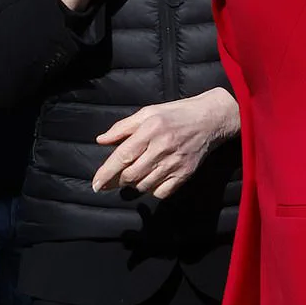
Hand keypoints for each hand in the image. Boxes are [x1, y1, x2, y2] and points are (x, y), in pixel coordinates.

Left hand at [92, 88, 239, 199]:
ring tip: (135, 174)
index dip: (106, 172)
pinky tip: (152, 178)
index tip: (96, 184)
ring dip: (134, 184)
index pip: (123, 156)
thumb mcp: (148, 112)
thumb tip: (101, 140)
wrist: (209, 119)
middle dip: (118, 180)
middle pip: (131, 175)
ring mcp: (175, 163)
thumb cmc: (175, 114)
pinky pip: (161, 192)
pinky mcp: (185, 174)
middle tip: (114, 179)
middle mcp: (162, 147)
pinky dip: (152, 189)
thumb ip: (123, 127)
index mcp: (151, 129)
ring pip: (144, 186)